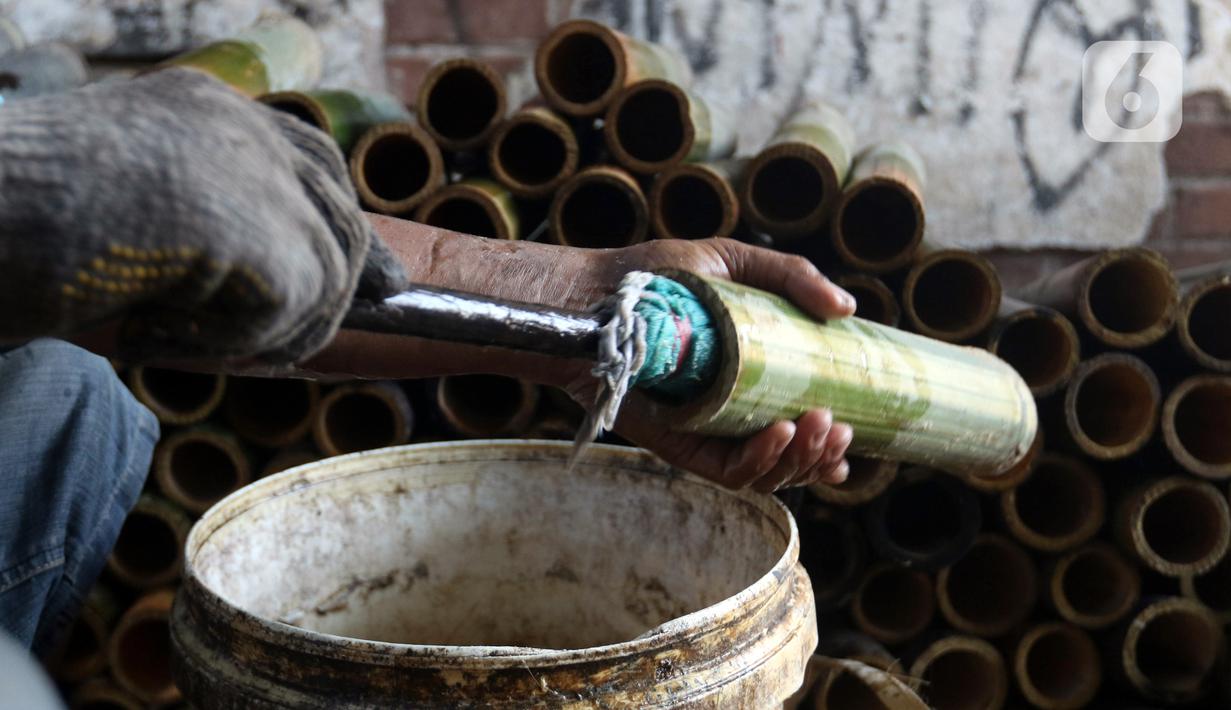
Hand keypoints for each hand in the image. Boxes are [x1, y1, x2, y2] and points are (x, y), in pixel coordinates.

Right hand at [0, 67, 406, 362]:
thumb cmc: (6, 226)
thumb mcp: (128, 212)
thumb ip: (216, 227)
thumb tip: (298, 282)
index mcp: (204, 109)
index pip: (312, 158)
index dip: (344, 222)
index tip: (379, 279)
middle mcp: (236, 128)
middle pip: (337, 213)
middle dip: (335, 289)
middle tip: (286, 347)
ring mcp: (246, 171)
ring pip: (325, 270)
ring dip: (269, 327)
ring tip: (182, 338)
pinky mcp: (246, 227)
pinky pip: (290, 308)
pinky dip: (234, 342)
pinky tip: (160, 333)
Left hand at [568, 238, 857, 491]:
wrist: (598, 294)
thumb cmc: (661, 277)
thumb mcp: (734, 263)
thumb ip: (792, 277)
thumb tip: (848, 310)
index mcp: (752, 384)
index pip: (798, 427)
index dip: (829, 444)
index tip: (854, 435)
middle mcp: (731, 417)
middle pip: (789, 459)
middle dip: (821, 453)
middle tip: (839, 427)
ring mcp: (706, 435)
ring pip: (765, 473)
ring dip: (800, 460)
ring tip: (819, 427)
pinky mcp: (679, 446)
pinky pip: (728, 472)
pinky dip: (759, 462)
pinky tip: (780, 435)